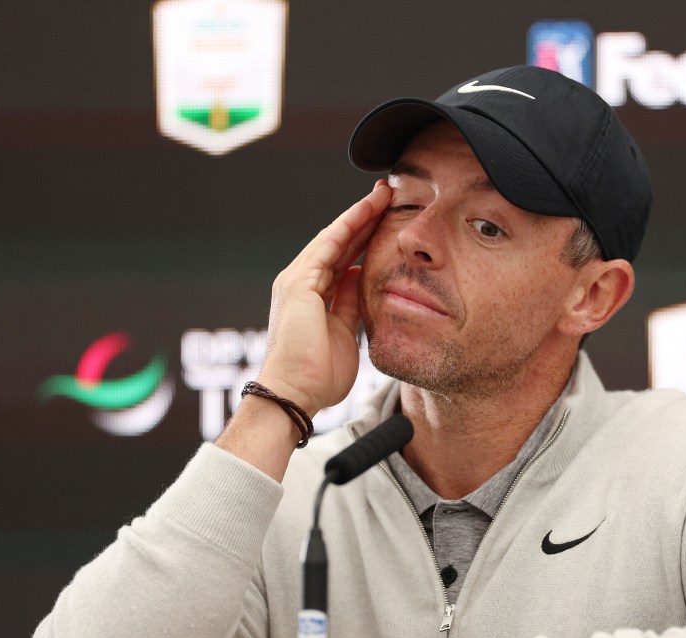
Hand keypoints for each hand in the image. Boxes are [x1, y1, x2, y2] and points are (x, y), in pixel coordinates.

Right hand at [257, 181, 390, 412]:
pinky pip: (328, 247)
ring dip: (360, 214)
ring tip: (383, 194)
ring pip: (335, 237)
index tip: (389, 219)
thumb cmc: (318, 375)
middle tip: (390, 195)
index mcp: (313, 295)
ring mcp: (298, 280)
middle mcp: (302, 282)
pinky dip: (348, 226)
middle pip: (340, 242)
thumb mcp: (346, 333)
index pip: (344, 258)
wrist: (295, 394)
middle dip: (365, 218)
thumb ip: (351, 305)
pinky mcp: (299, 283)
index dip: (366, 237)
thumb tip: (363, 281)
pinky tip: (367, 210)